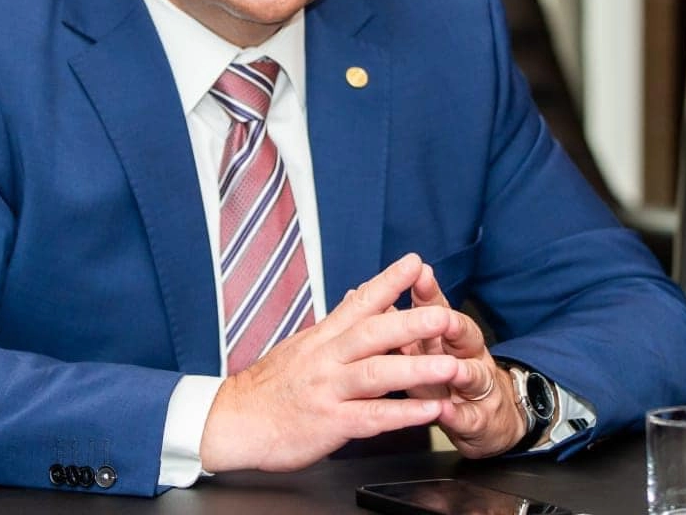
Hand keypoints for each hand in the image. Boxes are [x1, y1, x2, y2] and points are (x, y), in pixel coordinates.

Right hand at [198, 253, 468, 472]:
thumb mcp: (302, 345)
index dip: (388, 282)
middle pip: (372, 334)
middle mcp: (326, 359)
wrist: (233, 422)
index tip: (415, 262)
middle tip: (445, 313)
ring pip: (376, 374)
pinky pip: (372, 417)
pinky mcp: (330, 424)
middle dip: (412, 322)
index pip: (358, 303)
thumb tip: (360, 293)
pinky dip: (403, 414)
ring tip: (451, 366)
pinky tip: (430, 411)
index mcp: (322, 338)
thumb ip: (336, 323)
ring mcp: (328, 390)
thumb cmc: (269, 387)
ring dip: (417, 369)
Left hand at [402, 263, 527, 457]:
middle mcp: (467, 355)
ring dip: (462, 371)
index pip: (438, 308)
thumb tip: (362, 295)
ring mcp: (478, 388)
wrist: (485, 418)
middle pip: (463, 335)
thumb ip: (397, 324)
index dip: (428, 291)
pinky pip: (470, 417)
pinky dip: (458, 415)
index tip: (417, 272)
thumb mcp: (419, 350)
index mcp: (447, 336)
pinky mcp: (480, 420)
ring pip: (473, 375)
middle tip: (440, 318)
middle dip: (451, 325)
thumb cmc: (443, 379)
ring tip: (450, 370)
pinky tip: (447, 413)